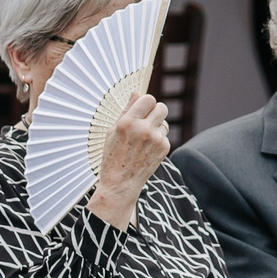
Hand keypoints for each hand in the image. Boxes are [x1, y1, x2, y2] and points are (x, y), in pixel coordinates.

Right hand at [86, 93, 170, 225]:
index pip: (148, 99)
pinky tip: (146, 150)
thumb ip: (126, 111)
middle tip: (146, 120)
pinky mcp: (164, 148)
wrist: (120, 184)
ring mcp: (155, 139)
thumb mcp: (112, 132)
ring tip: (143, 140)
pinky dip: (157, 140)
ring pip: (164, 122)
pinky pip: (164, 135)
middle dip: (155, 111)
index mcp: (127, 123)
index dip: (146, 102)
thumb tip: (136, 93)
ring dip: (156, 126)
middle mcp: (143, 129)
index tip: (142, 108)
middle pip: (162, 107)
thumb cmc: (112, 157)